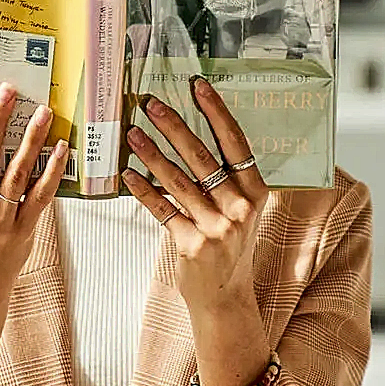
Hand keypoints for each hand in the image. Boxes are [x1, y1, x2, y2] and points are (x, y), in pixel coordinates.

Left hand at [123, 78, 267, 323]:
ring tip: (132, 133)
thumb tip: (192, 136)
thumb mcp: (240, 212)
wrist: (225, 298)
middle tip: (151, 104)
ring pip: (178, 181)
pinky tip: (128, 174)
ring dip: (152, 154)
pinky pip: (163, 210)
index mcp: (255, 192)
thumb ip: (225, 180)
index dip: (217, 113)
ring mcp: (217, 228)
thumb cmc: (230, 248)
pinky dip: (144, 191)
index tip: (198, 88)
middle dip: (174, 126)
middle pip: (202, 157)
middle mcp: (240, 208)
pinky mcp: (192, 245)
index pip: (236, 143)